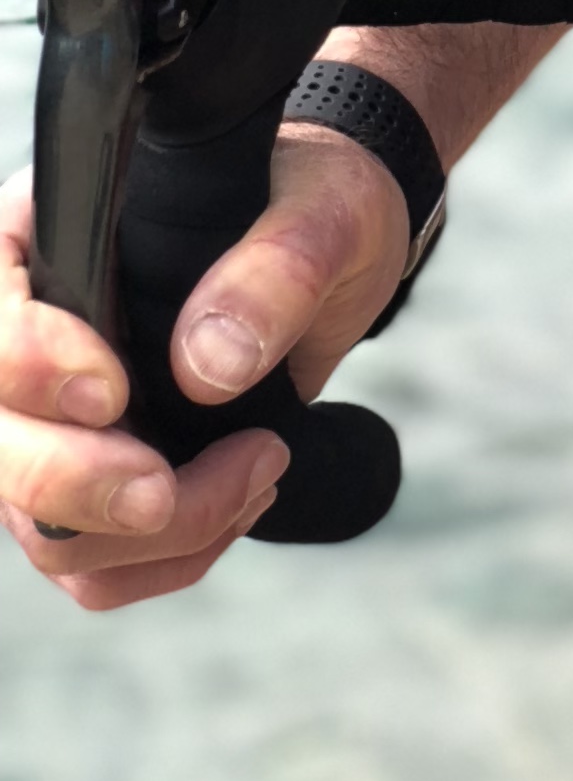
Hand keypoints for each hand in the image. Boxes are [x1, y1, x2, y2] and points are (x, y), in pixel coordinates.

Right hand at [0, 134, 407, 611]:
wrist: (334, 262)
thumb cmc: (315, 212)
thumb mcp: (325, 211)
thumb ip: (276, 269)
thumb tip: (208, 362)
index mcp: (47, 244)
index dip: (29, 365)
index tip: (112, 392)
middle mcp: (31, 345)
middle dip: (73, 482)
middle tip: (164, 491)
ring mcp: (53, 429)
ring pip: (44, 527)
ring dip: (153, 530)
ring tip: (260, 467)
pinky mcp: (91, 494)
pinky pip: (94, 569)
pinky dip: (166, 559)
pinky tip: (237, 502)